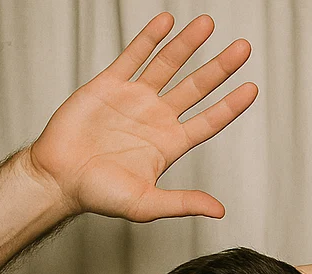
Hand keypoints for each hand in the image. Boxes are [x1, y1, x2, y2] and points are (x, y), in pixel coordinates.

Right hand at [26, 13, 256, 221]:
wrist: (59, 178)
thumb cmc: (100, 195)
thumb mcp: (148, 204)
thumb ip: (184, 203)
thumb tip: (218, 211)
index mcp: (170, 144)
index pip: (209, 121)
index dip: (231, 105)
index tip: (252, 88)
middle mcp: (157, 118)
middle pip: (197, 87)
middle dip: (220, 67)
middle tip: (242, 48)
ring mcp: (134, 99)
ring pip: (168, 65)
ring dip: (188, 44)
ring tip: (208, 23)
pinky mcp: (109, 85)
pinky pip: (133, 55)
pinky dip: (150, 38)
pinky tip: (166, 22)